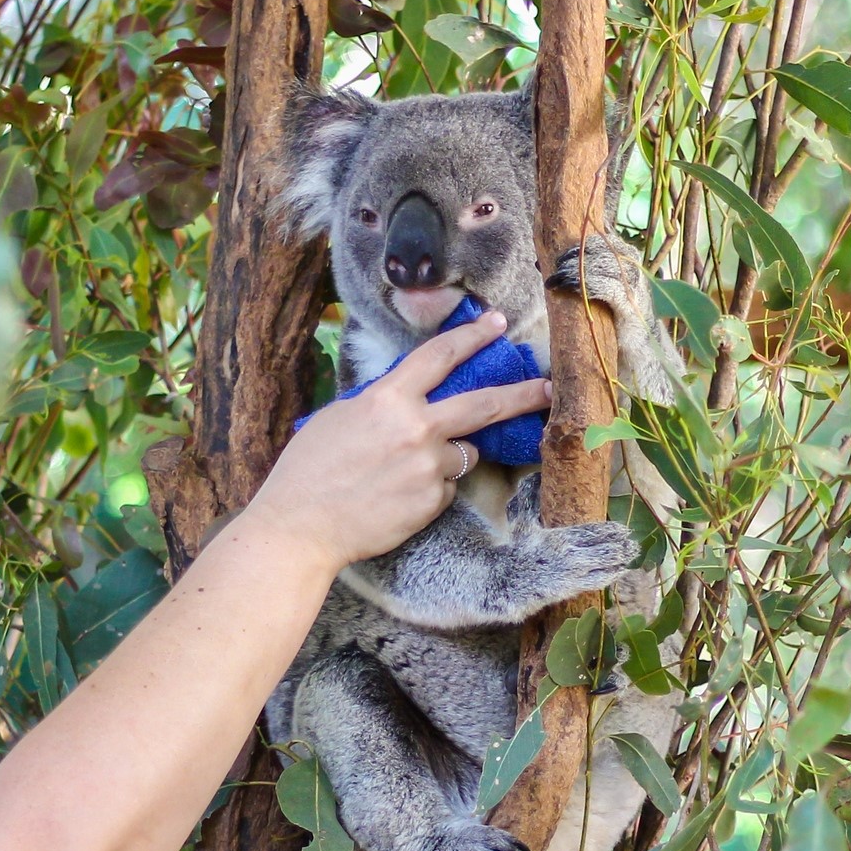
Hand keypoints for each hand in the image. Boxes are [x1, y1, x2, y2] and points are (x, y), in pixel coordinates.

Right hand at [241, 313, 552, 569]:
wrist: (302, 526)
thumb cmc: (308, 471)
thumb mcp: (338, 417)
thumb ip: (380, 403)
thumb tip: (408, 396)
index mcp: (388, 399)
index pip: (441, 356)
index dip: (473, 336)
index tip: (497, 324)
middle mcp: (416, 428)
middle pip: (484, 404)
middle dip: (522, 394)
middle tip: (548, 388)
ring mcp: (429, 467)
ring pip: (463, 453)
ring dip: (447, 457)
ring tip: (402, 474)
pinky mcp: (432, 501)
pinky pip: (445, 488)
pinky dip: (429, 490)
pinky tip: (394, 498)